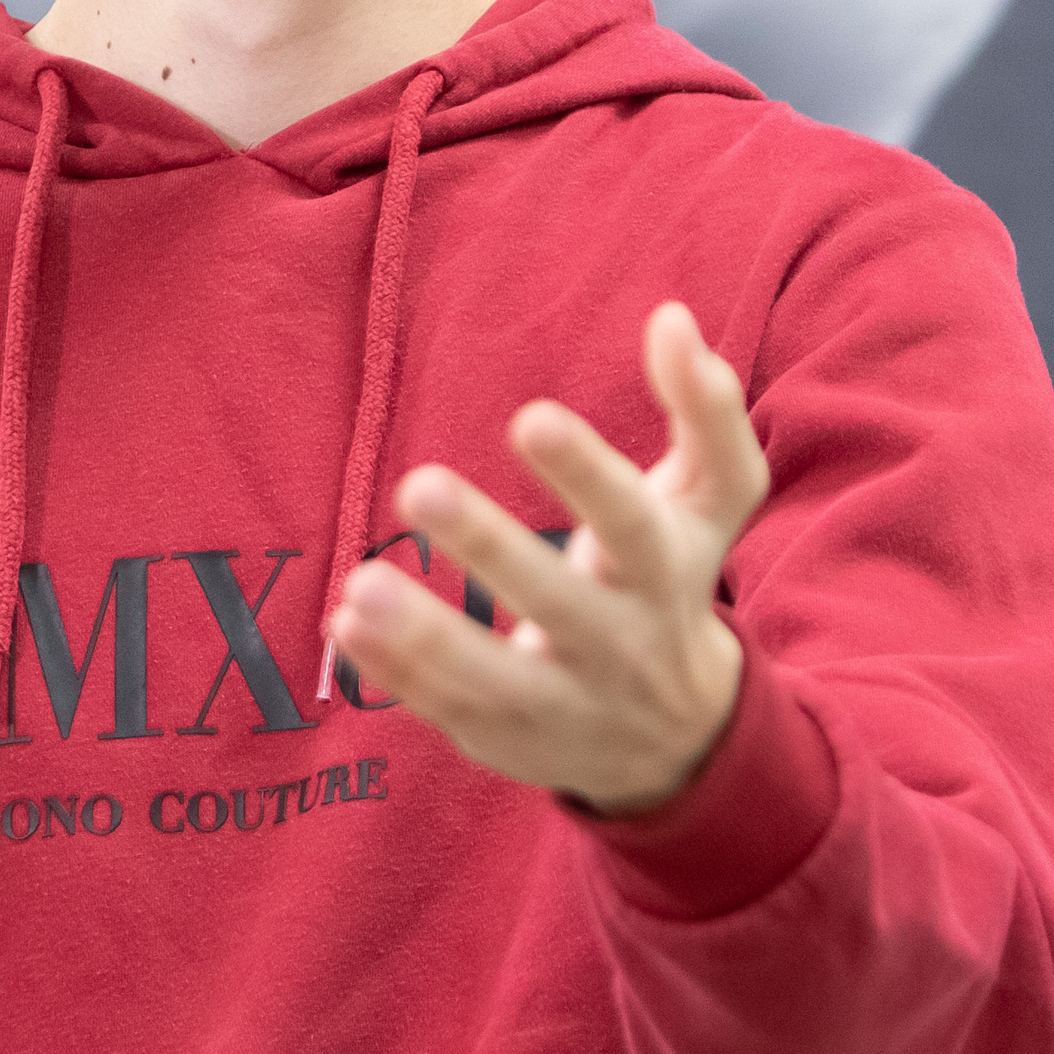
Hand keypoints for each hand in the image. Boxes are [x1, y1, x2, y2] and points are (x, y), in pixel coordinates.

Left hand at [329, 300, 767, 812]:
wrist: (678, 737)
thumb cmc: (675, 578)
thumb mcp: (711, 501)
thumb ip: (703, 410)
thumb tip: (670, 316)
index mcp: (664, 573)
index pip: (631, 523)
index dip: (585, 473)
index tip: (530, 416)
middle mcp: (619, 643)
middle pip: (560, 602)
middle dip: (491, 548)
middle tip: (418, 486)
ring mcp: (563, 703)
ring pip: (495, 678)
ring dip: (425, 636)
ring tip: (359, 585)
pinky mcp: (505, 738)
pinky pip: (445, 712)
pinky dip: (393, 677)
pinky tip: (342, 626)